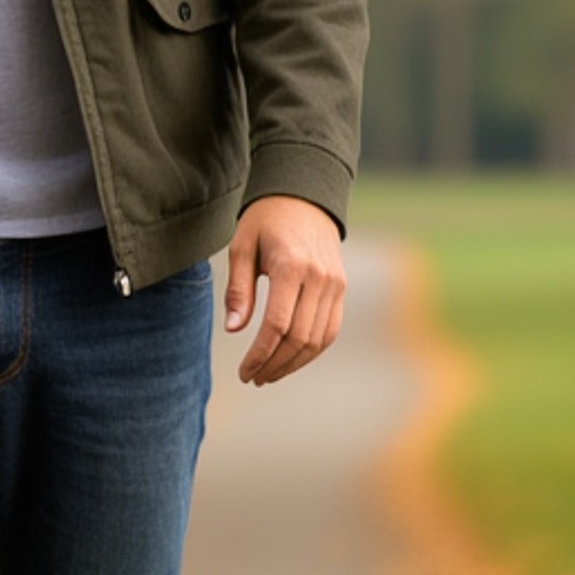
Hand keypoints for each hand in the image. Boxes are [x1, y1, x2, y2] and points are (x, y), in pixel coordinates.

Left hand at [223, 196, 344, 385]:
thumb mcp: (242, 247)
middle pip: (299, 338)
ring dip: (293, 363)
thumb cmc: (266, 221)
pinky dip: (311, 350)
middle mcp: (319, 278)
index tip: (245, 371)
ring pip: (318, 340)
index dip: (260, 354)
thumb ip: (238, 290)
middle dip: (275, 365)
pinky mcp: (341, 288)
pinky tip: (290, 358)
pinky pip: (330, 329)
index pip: (277, 325)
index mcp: (292, 266)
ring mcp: (335, 284)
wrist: (304, 197)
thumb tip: (234, 329)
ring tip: (269, 374)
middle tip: (254, 378)